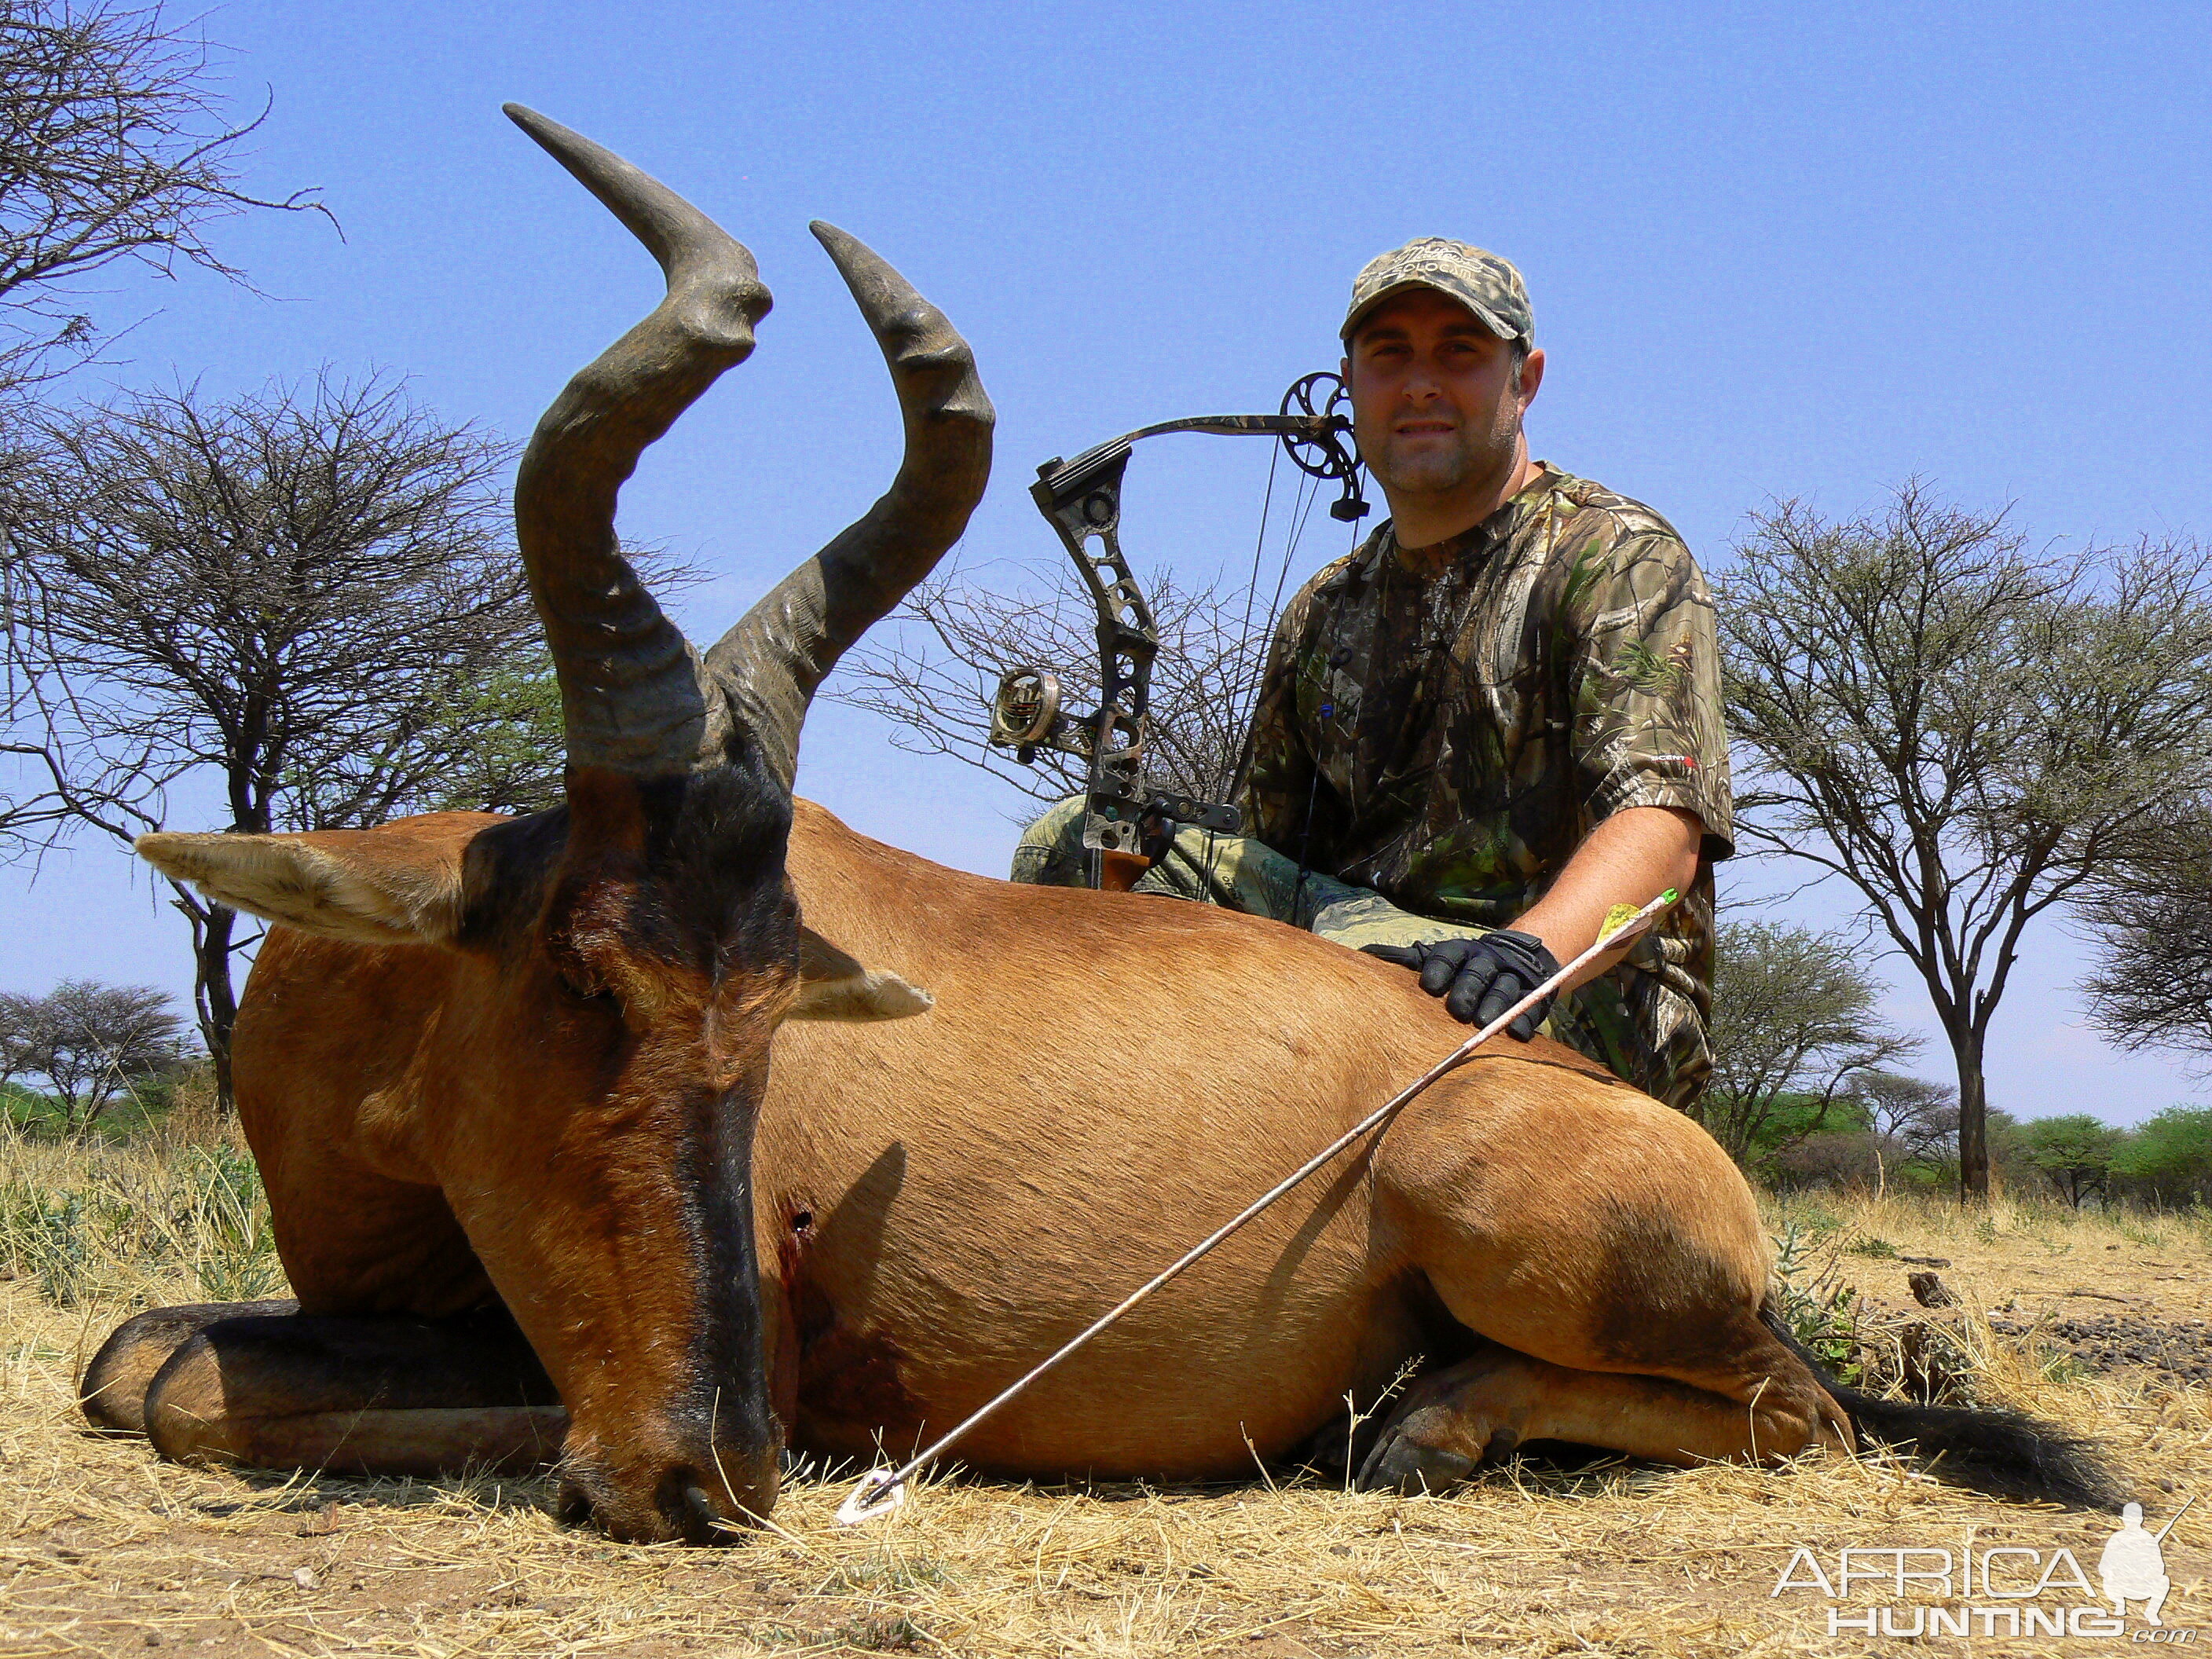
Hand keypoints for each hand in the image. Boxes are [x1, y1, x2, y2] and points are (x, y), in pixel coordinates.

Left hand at [1361, 929, 1562, 1037]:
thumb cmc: (1465, 966)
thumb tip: (1366, 953)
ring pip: (1504, 989)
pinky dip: (1525, 1020)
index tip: (1430, 987)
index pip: (1449, 955)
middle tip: (1459, 1010)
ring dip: (1496, 1006)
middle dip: (1468, 990)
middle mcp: (1487, 962)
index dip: (1440, 969)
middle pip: (1477, 973)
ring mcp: (1512, 978)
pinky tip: (1517, 1033)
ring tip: (1485, 1024)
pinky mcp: (1533, 996)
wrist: (1520, 956)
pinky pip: (1531, 1008)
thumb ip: (1407, 959)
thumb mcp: (1440, 958)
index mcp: (1462, 952)